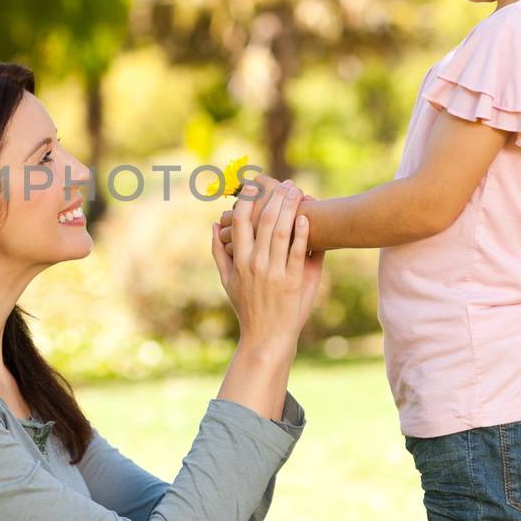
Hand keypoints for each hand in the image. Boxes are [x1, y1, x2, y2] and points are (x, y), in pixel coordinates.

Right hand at [211, 179, 322, 347]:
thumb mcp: (227, 281)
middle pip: (264, 221)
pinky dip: (302, 233)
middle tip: (284, 183)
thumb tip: (213, 225)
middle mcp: (255, 264)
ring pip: (282, 232)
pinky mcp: (293, 281)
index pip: (239, 222)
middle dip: (274, 198)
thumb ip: (218, 252)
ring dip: (290, 208)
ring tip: (298, 192)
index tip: (255, 186)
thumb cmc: (247, 308)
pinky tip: (307, 217)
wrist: (266, 337)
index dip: (247, 201)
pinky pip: (298, 252)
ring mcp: (274, 272)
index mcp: (239, 261)